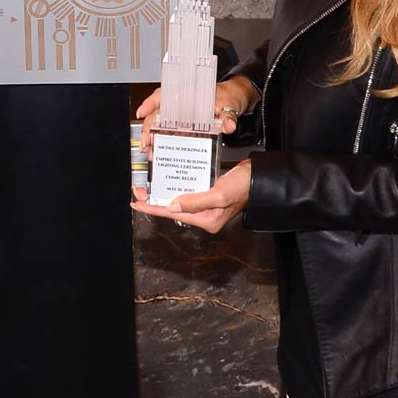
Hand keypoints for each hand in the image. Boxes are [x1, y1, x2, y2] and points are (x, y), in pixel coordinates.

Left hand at [132, 157, 251, 233]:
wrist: (261, 176)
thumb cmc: (245, 186)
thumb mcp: (219, 194)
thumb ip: (195, 201)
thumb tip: (172, 206)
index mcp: (207, 221)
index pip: (173, 214)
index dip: (153, 208)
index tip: (136, 203)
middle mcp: (205, 216)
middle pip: (172, 208)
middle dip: (154, 200)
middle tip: (137, 192)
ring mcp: (207, 205)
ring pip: (178, 200)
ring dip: (163, 193)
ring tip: (147, 188)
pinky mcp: (209, 194)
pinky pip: (187, 192)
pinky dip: (176, 186)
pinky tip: (167, 181)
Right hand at [136, 74, 256, 154]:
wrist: (237, 98)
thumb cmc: (229, 95)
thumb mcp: (230, 104)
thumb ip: (228, 116)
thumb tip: (228, 126)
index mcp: (188, 94)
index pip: (164, 95)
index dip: (150, 103)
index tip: (142, 113)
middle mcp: (181, 103)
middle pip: (158, 114)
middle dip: (148, 129)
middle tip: (146, 142)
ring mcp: (183, 115)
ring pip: (161, 125)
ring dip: (153, 138)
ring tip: (149, 151)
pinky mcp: (187, 125)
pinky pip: (171, 132)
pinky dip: (163, 141)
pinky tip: (158, 150)